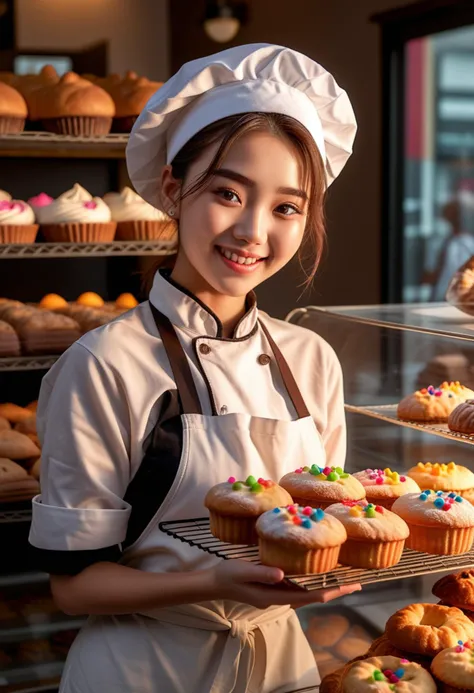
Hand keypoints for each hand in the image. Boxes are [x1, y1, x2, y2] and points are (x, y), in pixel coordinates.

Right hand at [207, 559, 360, 609]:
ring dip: (324, 586)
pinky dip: (310, 581)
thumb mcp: (244, 571)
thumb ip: (263, 573)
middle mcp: (280, 597)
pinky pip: (298, 587)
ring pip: (307, 593)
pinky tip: (315, 573)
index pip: (310, 596)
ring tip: (341, 578)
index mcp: (276, 595)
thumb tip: (283, 575)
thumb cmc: (229, 576)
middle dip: (334, 590)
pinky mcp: (273, 587)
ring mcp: (277, 594)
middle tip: (355, 583)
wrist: (215, 583)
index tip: (349, 587)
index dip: (331, 591)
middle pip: (313, 596)